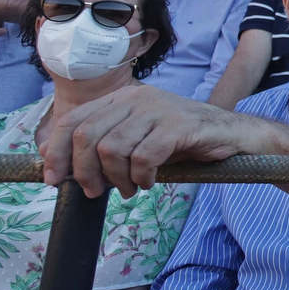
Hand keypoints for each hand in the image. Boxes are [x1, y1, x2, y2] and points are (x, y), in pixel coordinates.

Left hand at [40, 86, 251, 197]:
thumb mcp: (138, 138)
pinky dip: (142, 177)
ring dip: (116, 179)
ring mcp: (159, 109)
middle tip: (96, 191)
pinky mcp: (179, 125)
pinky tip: (150, 182)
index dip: (57, 151)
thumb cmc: (183, 140)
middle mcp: (138, 97)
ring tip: (129, 189)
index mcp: (123, 98)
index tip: (54, 179)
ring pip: (112, 148)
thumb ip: (104, 143)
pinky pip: (144, 157)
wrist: (233, 135)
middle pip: (88, 135)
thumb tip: (57, 160)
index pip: (73, 120)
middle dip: (84, 171)